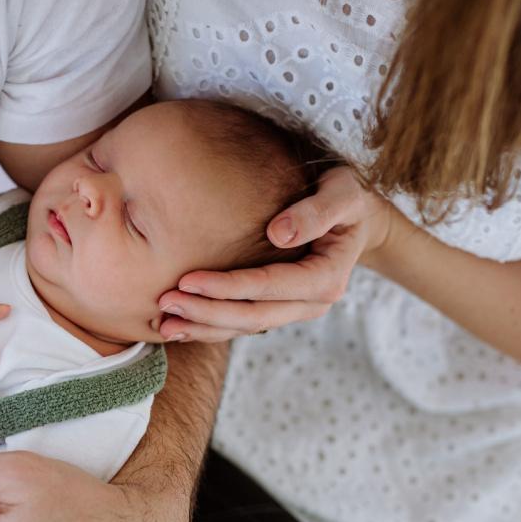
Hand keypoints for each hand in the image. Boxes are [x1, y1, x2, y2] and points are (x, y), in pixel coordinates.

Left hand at [158, 166, 401, 341]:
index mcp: (326, 278)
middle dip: (207, 313)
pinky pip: (245, 323)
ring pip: (246, 327)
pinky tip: (181, 325)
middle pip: (253, 316)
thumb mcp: (343, 194)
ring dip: (204, 327)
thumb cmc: (347, 195)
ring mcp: (295, 308)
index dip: (228, 287)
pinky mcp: (280, 307)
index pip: (269, 287)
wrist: (356, 215)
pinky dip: (212, 326)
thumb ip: (317, 212)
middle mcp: (312, 302)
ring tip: (164, 324)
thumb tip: (278, 233)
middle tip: (164, 303)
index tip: (188, 280)